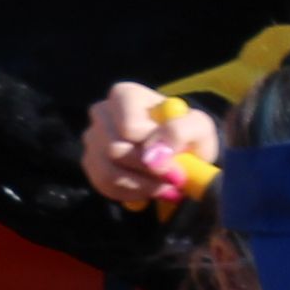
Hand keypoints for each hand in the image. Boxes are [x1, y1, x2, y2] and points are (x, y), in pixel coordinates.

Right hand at [82, 84, 222, 213]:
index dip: (151, 149)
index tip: (173, 161)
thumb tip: (154, 152)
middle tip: (172, 180)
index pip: (128, 127)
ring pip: (106, 171)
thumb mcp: (199, 127)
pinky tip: (147, 190)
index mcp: (125, 95)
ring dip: (140, 186)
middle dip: (147, 172)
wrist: (178, 152)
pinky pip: (102, 185)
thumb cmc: (187, 134)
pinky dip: (129, 194)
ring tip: (163, 187)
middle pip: (114, 150)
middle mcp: (102, 112)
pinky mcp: (90, 163)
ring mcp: (92, 138)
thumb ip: (182, 131)